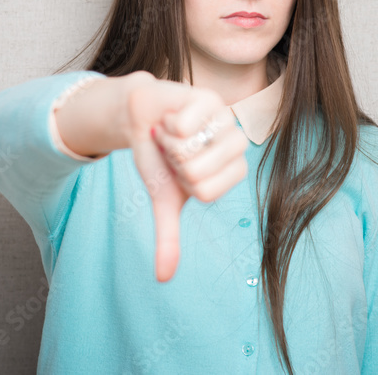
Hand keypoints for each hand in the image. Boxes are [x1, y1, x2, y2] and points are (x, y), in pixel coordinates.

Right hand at [125, 75, 248, 281]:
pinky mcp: (209, 98)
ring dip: (170, 143)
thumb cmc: (159, 158)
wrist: (141, 119)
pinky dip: (167, 124)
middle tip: (174, 149)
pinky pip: (184, 124)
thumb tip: (163, 279)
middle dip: (174, 162)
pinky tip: (171, 118)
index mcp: (232, 171)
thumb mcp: (164, 199)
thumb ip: (169, 236)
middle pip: (198, 171)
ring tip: (172, 134)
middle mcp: (235, 145)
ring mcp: (225, 119)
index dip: (182, 182)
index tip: (180, 171)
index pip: (206, 191)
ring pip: (191, 148)